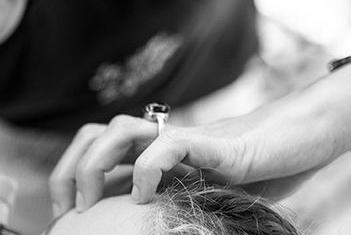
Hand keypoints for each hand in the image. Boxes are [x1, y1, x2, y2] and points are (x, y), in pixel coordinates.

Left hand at [50, 82, 350, 217]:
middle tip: (70, 209)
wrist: (287, 147)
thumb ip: (157, 199)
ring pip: (117, 130)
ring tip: (93, 204)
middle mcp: (155, 140)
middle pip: (92, 134)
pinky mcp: (206, 143)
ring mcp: (178, 138)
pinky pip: (165, 147)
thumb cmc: (240, 175)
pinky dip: (146, 172)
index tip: (63, 212)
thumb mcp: (187, 193)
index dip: (68, 175)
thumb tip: (126, 221)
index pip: (92, 148)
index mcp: (146, 152)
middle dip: (70, 169)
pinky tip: (146, 199)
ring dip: (96, 166)